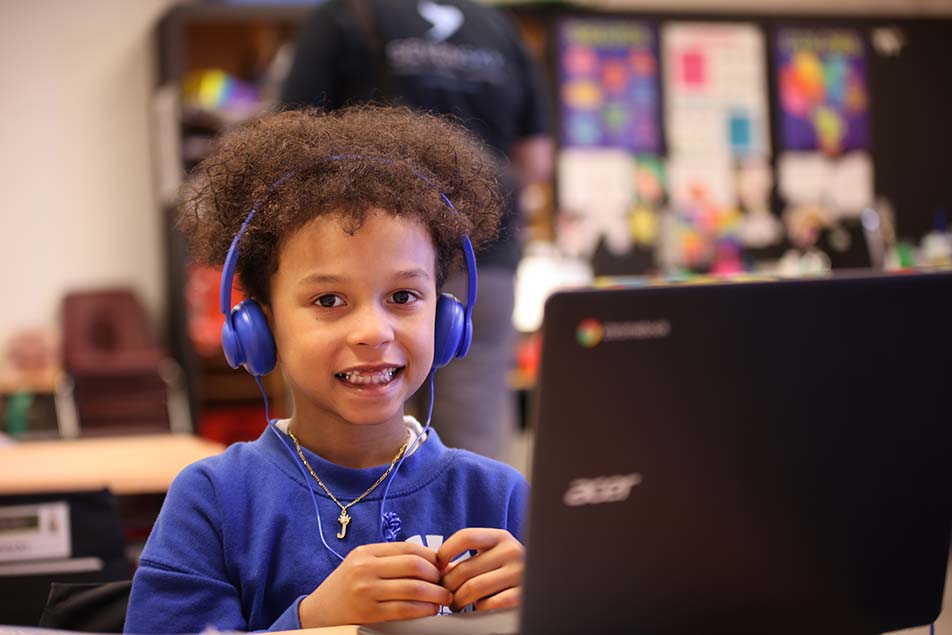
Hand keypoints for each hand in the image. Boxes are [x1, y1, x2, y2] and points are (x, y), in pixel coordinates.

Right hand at [298, 542, 452, 626]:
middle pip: (414, 565)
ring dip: (436, 594)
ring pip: (413, 588)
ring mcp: (366, 591)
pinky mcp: (369, 613)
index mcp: (366, 552)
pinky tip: (431, 610)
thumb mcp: (362, 564)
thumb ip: (391, 560)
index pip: (409, 548)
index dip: (432, 556)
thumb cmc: (347, 587)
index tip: (443, 565)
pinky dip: (424, 609)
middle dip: (437, 575)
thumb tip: (433, 560)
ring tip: (445, 598)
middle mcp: (365, 568)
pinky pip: (405, 609)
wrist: (318, 614)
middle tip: (447, 582)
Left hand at [436, 528, 524, 611]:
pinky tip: (477, 607)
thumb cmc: (506, 570)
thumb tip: (435, 568)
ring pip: (473, 588)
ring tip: (455, 604)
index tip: (437, 568)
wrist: (540, 583)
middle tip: (444, 594)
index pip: (465, 536)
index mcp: (501, 537)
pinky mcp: (522, 596)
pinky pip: (488, 604)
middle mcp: (512, 551)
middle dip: (448, 585)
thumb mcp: (491, 555)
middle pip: (465, 568)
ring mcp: (519, 573)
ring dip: (458, 600)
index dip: (445, 552)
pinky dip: (477, 608)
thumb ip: (468, 558)